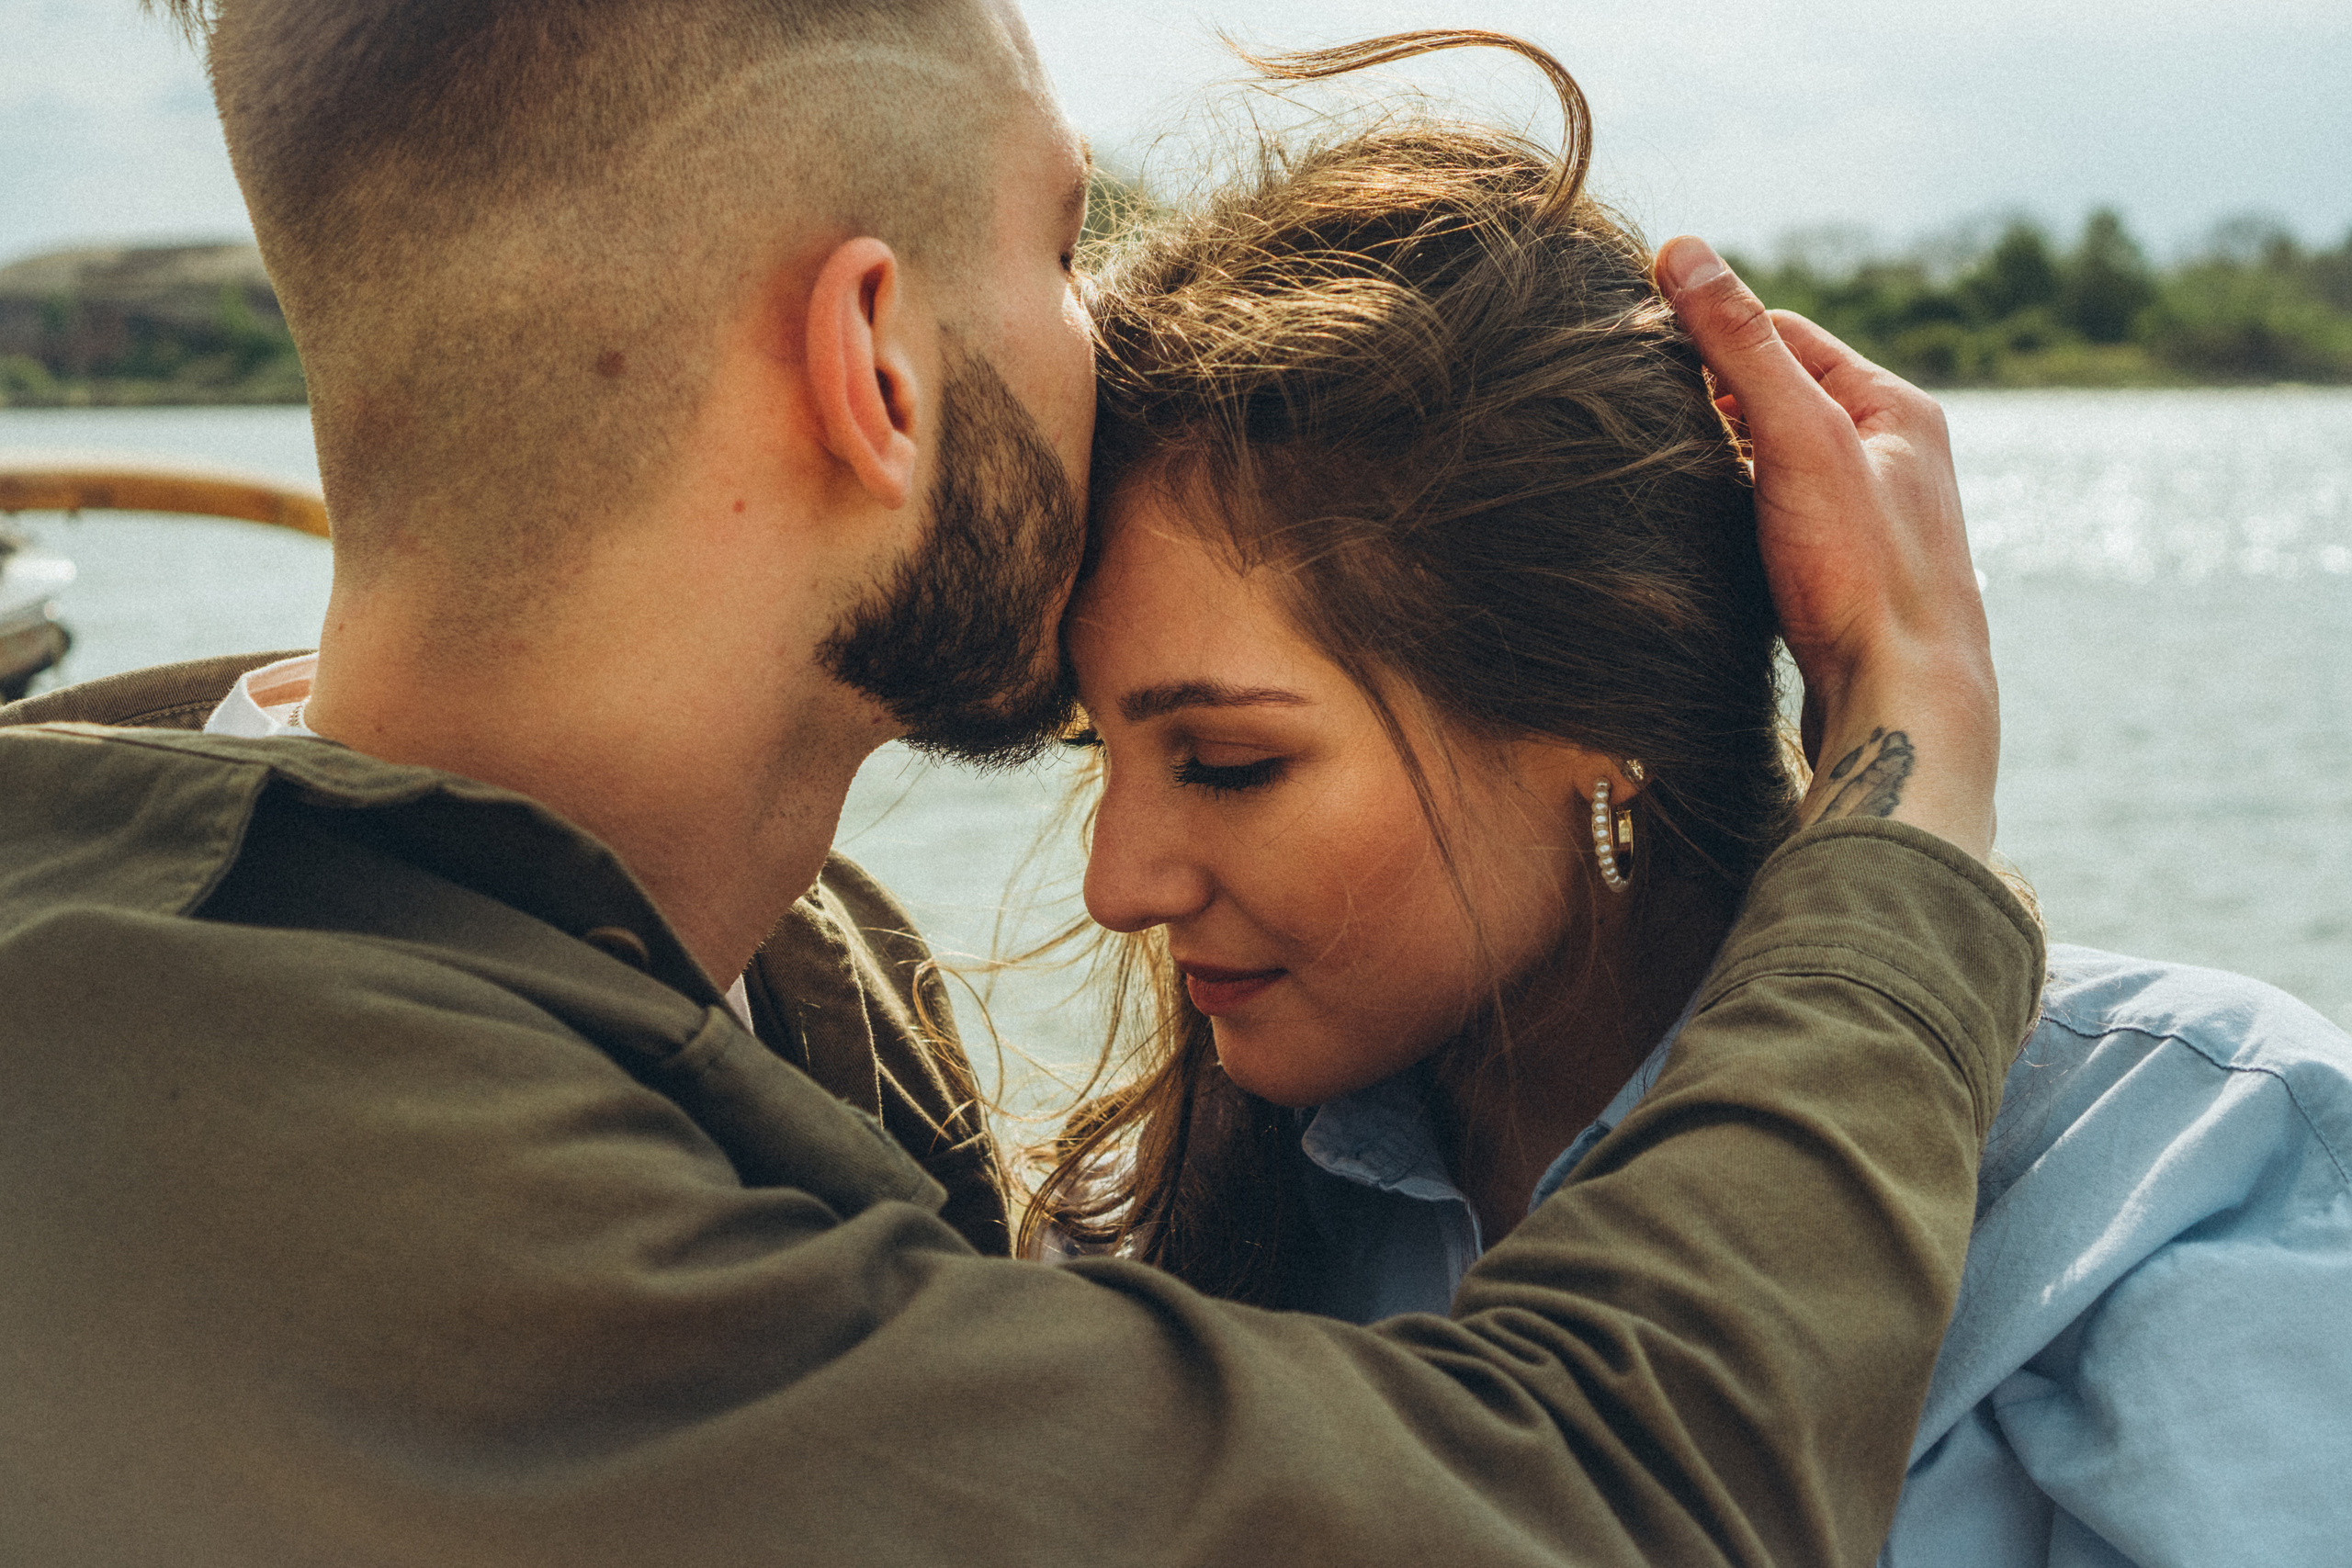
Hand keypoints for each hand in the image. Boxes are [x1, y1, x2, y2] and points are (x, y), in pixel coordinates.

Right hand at [1654, 237, 1998, 861]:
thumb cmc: (1861, 574)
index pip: (1786, 334)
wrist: (1902, 706)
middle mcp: (1894, 458)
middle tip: (1635, 409)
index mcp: (1897, 409)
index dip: (1712, 330)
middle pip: (1780, 397)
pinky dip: (1734, 512)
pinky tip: (1699, 536)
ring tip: (1660, 472)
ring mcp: (1871, 521)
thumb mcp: (1796, 438)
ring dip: (1720, 460)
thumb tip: (1683, 249)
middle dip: (1711, 397)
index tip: (1638, 340)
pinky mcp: (1845, 580)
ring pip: (1775, 463)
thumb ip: (1741, 345)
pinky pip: (1776, 519)